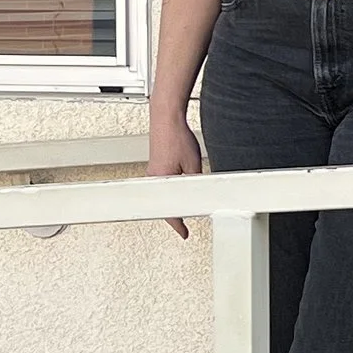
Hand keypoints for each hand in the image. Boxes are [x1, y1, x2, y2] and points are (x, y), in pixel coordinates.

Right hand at [148, 111, 203, 241]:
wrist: (167, 118)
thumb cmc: (176, 137)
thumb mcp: (193, 164)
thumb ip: (196, 182)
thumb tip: (200, 194)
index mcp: (161, 181)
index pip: (169, 211)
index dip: (178, 225)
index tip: (183, 233)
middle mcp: (152, 178)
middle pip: (163, 204)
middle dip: (174, 215)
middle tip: (183, 225)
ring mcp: (152, 172)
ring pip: (162, 194)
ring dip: (172, 200)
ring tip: (183, 205)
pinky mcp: (155, 164)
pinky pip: (161, 182)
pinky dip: (169, 188)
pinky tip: (178, 186)